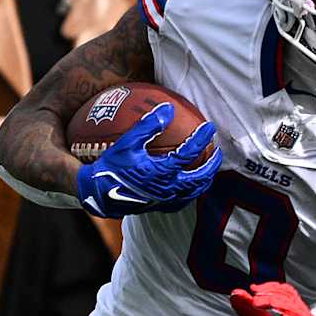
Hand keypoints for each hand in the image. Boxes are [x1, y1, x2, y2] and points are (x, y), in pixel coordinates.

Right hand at [76, 103, 219, 217]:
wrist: (98, 193)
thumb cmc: (111, 165)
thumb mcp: (128, 143)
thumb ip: (148, 125)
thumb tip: (167, 109)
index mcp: (162, 171)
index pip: (189, 153)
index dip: (201, 138)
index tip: (209, 127)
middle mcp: (168, 188)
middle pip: (200, 177)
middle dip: (212, 164)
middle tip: (217, 152)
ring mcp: (165, 200)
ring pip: (194, 192)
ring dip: (205, 180)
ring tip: (209, 169)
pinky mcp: (160, 207)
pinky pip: (183, 201)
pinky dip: (192, 192)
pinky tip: (191, 186)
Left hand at [229, 282, 315, 315]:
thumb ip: (251, 314)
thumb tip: (235, 295)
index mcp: (296, 315)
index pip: (287, 293)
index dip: (271, 288)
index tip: (253, 289)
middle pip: (292, 299)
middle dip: (271, 295)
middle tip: (254, 298)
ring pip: (299, 312)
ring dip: (279, 305)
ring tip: (261, 304)